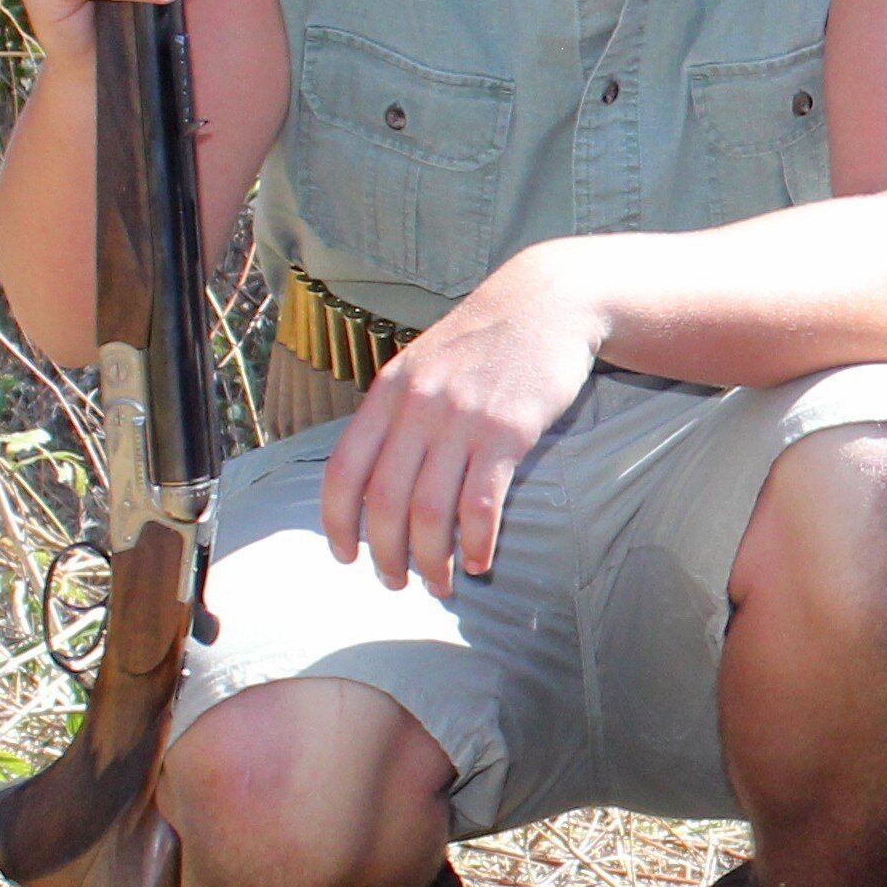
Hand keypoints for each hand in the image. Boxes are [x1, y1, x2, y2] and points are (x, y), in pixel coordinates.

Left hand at [318, 248, 609, 595]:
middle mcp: (418, 406)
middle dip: (386, 554)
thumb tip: (375, 475)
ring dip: (432, 560)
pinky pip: (483, 503)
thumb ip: (398, 411)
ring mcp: (463, 418)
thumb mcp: (424, 363)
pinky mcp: (509, 431)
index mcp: (389, 392)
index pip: (344, 470)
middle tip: (397, 582)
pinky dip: (478, 541)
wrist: (548, 302)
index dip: (337, 522)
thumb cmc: (486, 341)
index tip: (345, 555)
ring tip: (441, 584)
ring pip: (431, 510)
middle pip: (386, 501)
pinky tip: (481, 561)